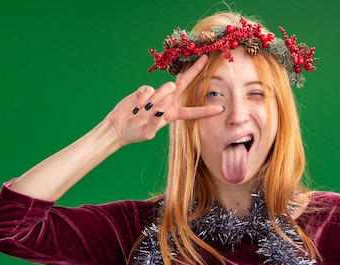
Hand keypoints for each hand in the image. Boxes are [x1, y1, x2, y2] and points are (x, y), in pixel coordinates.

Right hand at [105, 55, 223, 146]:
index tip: (220, 109)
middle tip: (205, 57)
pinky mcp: (144, 90)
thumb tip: (158, 111)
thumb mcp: (147, 133)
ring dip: (157, 99)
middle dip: (195, 70)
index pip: (192, 112)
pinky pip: (149, 90)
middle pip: (184, 83)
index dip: (206, 111)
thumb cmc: (134, 133)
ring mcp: (156, 95)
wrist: (118, 127)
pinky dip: (143, 99)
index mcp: (172, 115)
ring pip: (166, 87)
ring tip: (145, 111)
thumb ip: (154, 124)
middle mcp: (168, 102)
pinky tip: (136, 108)